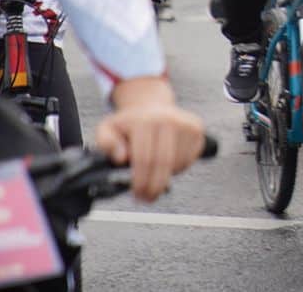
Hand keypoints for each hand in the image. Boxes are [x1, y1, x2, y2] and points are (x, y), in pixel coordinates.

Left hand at [97, 77, 206, 201]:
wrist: (151, 104)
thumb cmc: (129, 124)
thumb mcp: (107, 129)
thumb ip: (106, 143)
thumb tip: (121, 158)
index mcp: (145, 121)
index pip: (144, 159)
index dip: (140, 181)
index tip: (136, 194)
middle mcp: (168, 120)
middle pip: (164, 163)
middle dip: (155, 186)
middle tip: (147, 198)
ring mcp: (185, 123)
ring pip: (178, 163)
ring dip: (167, 177)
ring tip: (155, 176)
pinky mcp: (197, 129)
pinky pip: (190, 159)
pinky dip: (179, 168)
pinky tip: (168, 164)